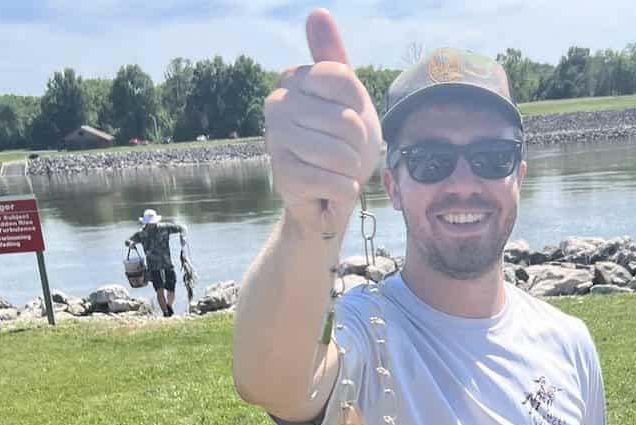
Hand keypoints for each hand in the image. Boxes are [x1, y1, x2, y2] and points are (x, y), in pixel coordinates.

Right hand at [265, 8, 382, 231]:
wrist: (327, 196)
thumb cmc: (341, 144)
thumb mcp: (348, 98)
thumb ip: (333, 58)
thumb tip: (317, 13)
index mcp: (293, 79)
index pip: (344, 81)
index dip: (359, 108)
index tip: (348, 121)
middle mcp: (277, 105)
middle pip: (347, 122)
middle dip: (358, 147)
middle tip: (343, 155)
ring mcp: (276, 140)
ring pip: (342, 154)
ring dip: (351, 171)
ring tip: (337, 172)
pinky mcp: (284, 177)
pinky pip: (337, 182)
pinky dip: (345, 192)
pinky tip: (330, 191)